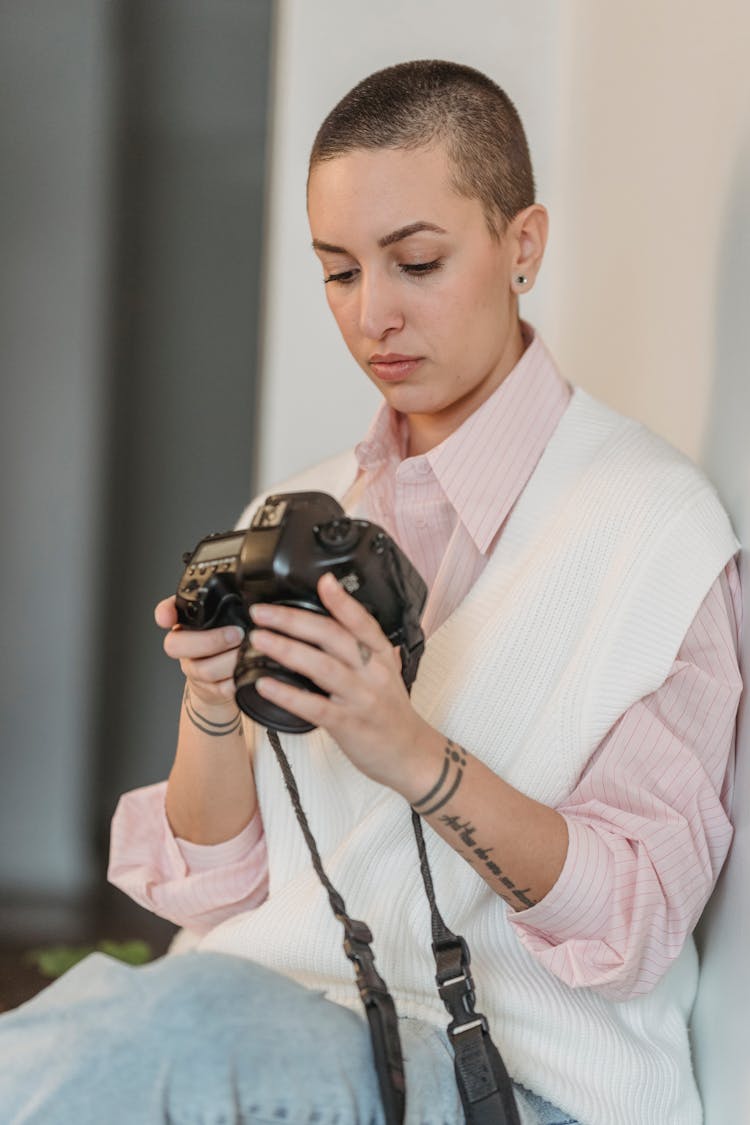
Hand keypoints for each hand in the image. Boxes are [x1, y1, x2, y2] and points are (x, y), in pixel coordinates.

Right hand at [154, 596, 244, 711]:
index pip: (166, 612)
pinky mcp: (209, 690)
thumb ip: (230, 603)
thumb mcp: (224, 618)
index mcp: (186, 624)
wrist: (221, 682)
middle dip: (210, 640)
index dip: (164, 614)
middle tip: (237, 634)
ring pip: (203, 669)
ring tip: (248, 652)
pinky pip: (219, 689)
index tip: (168, 617)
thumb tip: (254, 589)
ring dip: (229, 661)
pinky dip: (235, 681)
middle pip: (177, 645)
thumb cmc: (225, 643)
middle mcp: (185, 647)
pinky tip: (248, 673)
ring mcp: (194, 669)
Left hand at [248, 572, 436, 792]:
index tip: (323, 582)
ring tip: (259, 639)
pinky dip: (287, 694)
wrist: (410, 753)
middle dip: (294, 621)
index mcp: (380, 656)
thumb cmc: (391, 712)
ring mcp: (360, 698)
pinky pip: (314, 707)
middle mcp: (372, 672)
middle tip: (263, 613)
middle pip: (332, 637)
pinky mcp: (347, 724)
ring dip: (286, 649)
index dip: (341, 601)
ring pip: (321, 667)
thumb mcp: (386, 671)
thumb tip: (340, 617)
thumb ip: (365, 646)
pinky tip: (265, 684)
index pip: (361, 621)